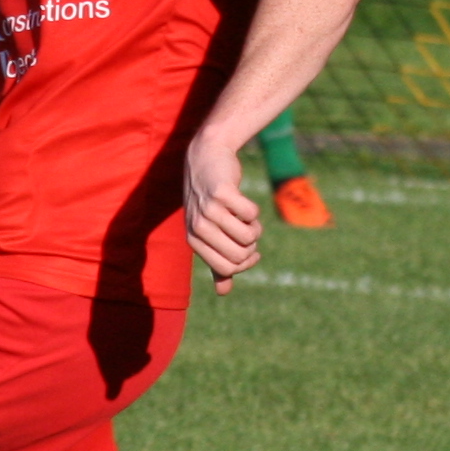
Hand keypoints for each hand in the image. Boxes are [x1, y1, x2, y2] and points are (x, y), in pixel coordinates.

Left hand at [183, 131, 263, 281]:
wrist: (206, 157)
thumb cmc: (210, 199)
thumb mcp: (208, 230)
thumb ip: (216, 262)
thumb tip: (223, 293)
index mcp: (194, 241)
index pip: (228, 268)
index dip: (246, 261)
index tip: (251, 250)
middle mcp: (198, 227)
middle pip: (240, 255)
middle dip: (252, 245)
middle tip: (248, 229)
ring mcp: (209, 209)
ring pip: (248, 236)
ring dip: (255, 226)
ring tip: (246, 216)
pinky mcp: (221, 192)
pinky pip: (250, 213)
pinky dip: (253, 210)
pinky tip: (242, 202)